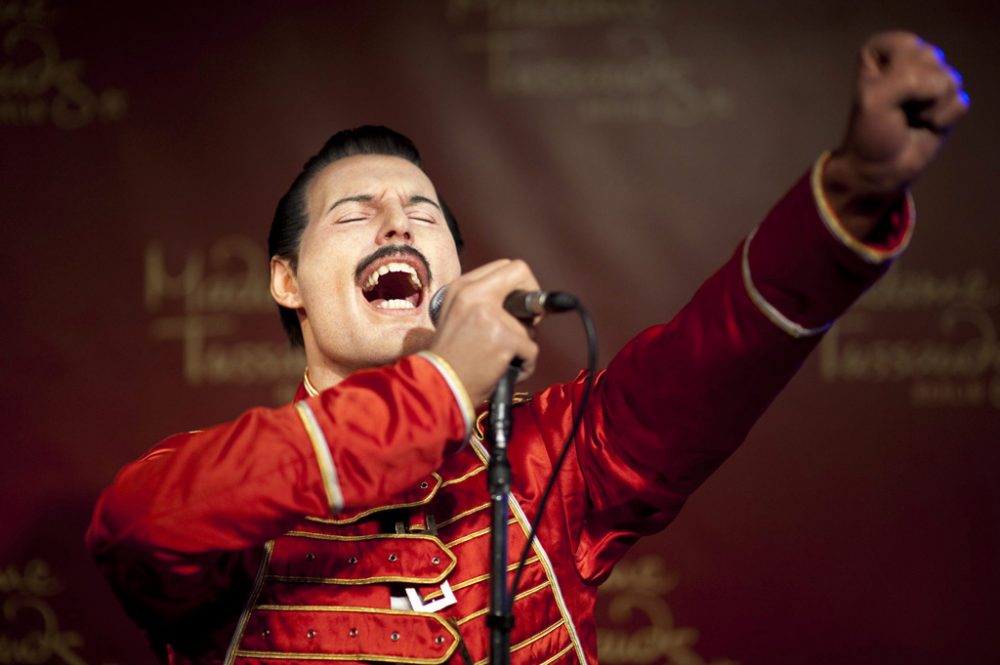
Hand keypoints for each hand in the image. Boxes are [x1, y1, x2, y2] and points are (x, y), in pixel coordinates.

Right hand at [428, 259, 540, 403]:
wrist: (439, 386)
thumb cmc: (448, 358)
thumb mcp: (455, 316)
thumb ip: (481, 302)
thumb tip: (519, 299)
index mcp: (461, 287)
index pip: (503, 266)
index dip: (518, 284)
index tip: (519, 304)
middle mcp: (474, 294)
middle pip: (522, 272)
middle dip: (532, 297)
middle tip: (526, 322)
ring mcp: (491, 316)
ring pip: (530, 323)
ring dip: (522, 344)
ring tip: (500, 358)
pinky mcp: (505, 339)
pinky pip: (532, 350)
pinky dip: (525, 365)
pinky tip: (504, 371)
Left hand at [824, 31, 968, 238]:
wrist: (879, 168)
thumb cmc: (870, 132)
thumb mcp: (874, 99)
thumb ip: (907, 79)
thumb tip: (944, 86)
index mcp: (882, 52)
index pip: (906, 44)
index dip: (897, 72)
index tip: (879, 91)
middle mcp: (908, 60)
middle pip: (932, 58)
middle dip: (914, 90)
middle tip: (897, 108)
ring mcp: (931, 80)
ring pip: (951, 79)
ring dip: (929, 107)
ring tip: (910, 118)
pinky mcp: (948, 101)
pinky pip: (960, 101)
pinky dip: (943, 119)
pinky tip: (926, 126)